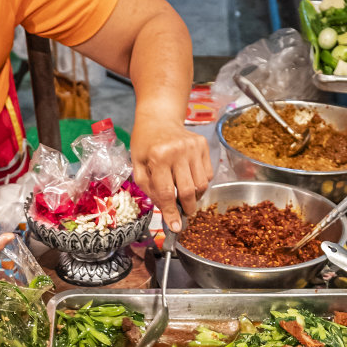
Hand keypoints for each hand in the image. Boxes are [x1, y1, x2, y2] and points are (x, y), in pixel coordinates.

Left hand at [130, 115, 211, 230]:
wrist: (158, 118)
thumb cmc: (145, 144)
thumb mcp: (138, 166)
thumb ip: (150, 189)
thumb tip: (167, 211)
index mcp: (158, 157)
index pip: (167, 192)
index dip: (172, 213)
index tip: (176, 227)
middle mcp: (178, 151)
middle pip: (188, 191)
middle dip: (187, 208)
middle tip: (185, 214)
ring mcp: (193, 147)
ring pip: (202, 185)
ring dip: (194, 196)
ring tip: (184, 192)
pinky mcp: (203, 146)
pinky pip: (208, 174)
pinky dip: (200, 183)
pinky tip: (189, 177)